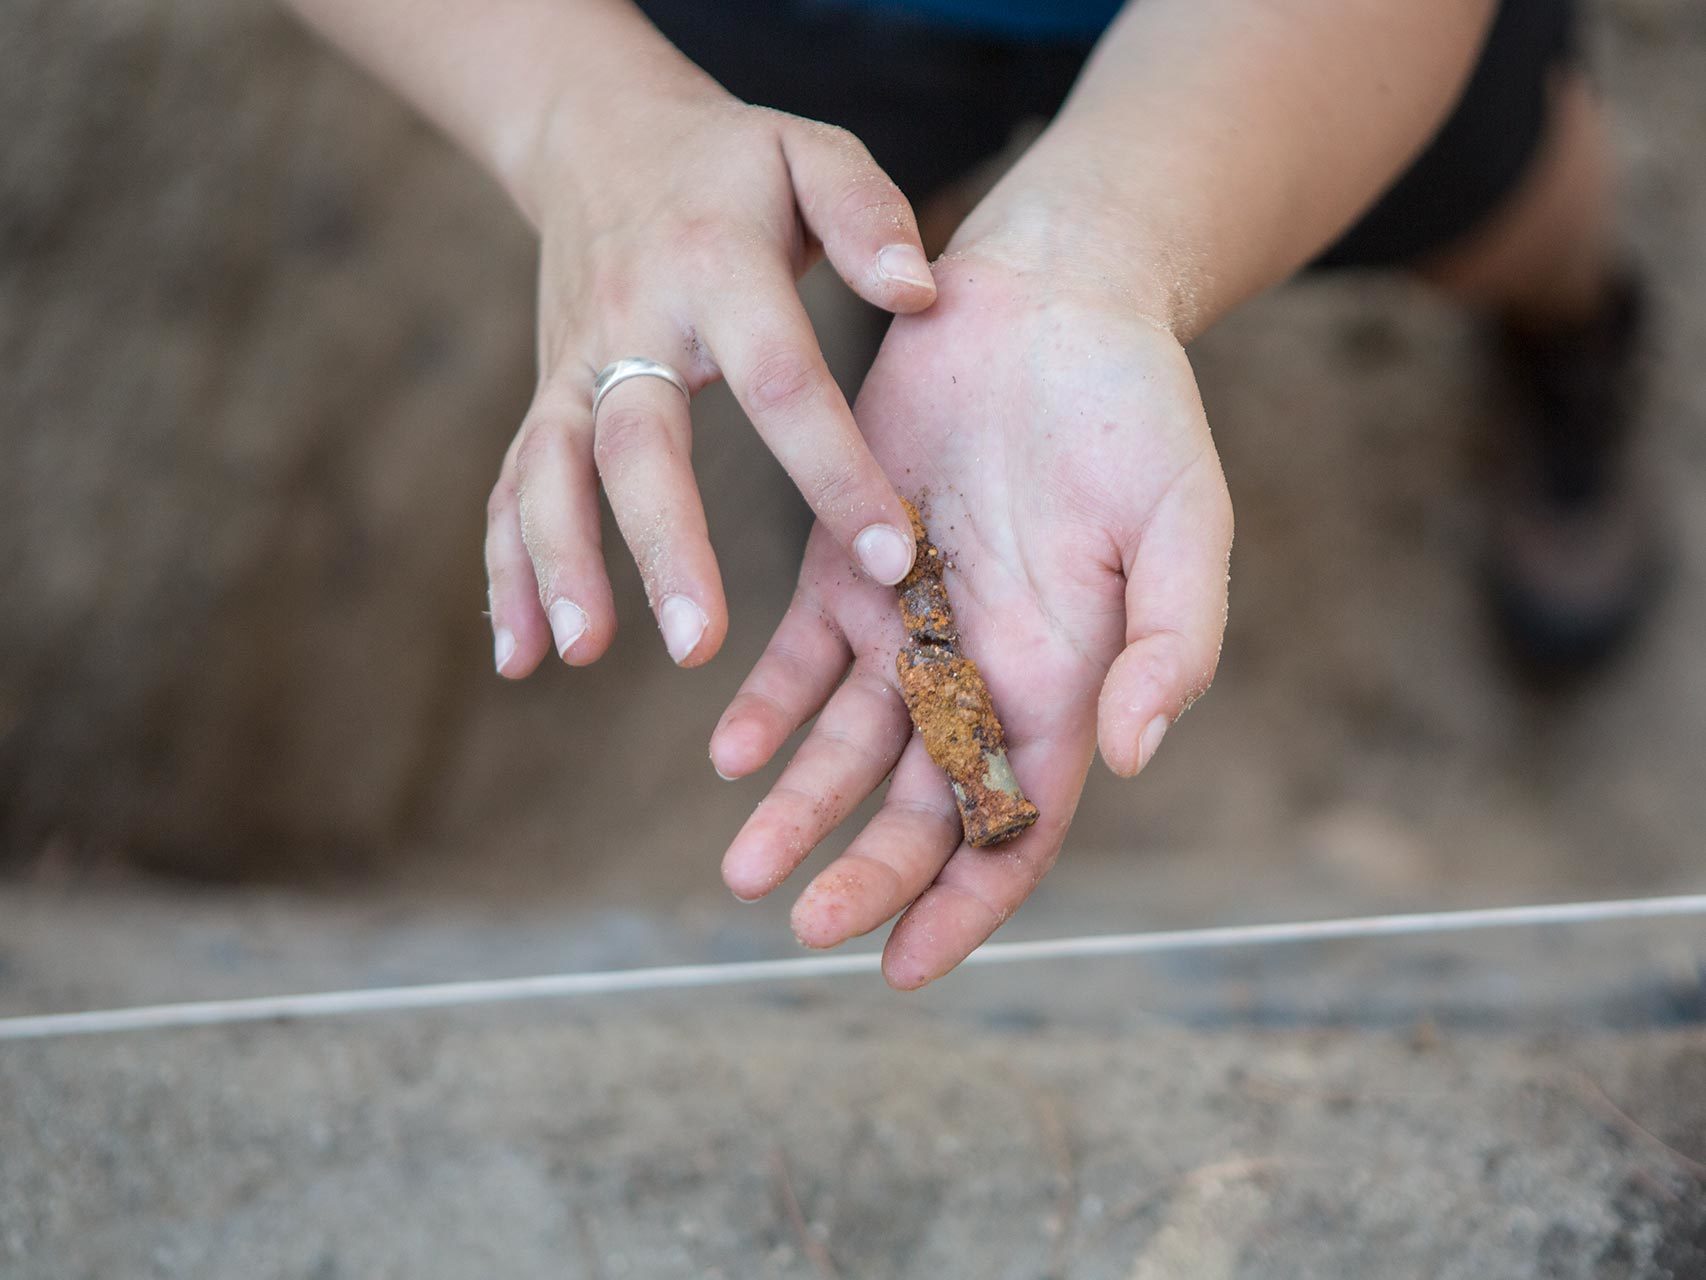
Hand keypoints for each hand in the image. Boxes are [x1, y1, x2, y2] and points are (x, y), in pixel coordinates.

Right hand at [487, 70, 937, 676]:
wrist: (601, 138)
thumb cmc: (734, 167)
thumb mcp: (809, 151)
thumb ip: (866, 213)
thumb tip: (920, 293)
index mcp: (716, 266)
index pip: (781, 379)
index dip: (834, 469)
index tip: (888, 557)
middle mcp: (631, 320)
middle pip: (639, 442)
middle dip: (665, 545)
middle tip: (700, 644)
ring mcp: (574, 364)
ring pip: (551, 470)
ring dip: (559, 563)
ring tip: (579, 652)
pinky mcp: (545, 396)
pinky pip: (513, 486)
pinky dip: (506, 570)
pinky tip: (519, 655)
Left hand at [707, 251, 1233, 987]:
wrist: (1051, 301)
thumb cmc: (1136, 411)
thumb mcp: (1183, 520)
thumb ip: (1173, 640)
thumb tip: (1135, 754)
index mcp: (1069, 679)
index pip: (1017, 826)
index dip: (967, 904)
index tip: (903, 965)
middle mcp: (986, 669)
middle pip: (924, 805)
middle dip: (870, 873)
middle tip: (801, 923)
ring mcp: (913, 622)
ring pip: (851, 746)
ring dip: (800, 807)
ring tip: (744, 867)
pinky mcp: (847, 566)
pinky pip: (802, 658)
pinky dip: (768, 708)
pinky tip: (732, 750)